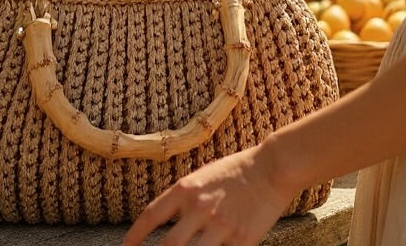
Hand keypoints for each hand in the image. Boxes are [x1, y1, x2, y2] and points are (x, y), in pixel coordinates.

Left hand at [122, 145, 290, 245]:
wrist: (271, 168)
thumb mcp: (202, 177)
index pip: (151, 216)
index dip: (134, 237)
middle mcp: (200, 207)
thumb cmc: (235, 172)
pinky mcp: (242, 241)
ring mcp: (221, 226)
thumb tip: (165, 223)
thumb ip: (184, 200)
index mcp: (187, 189)